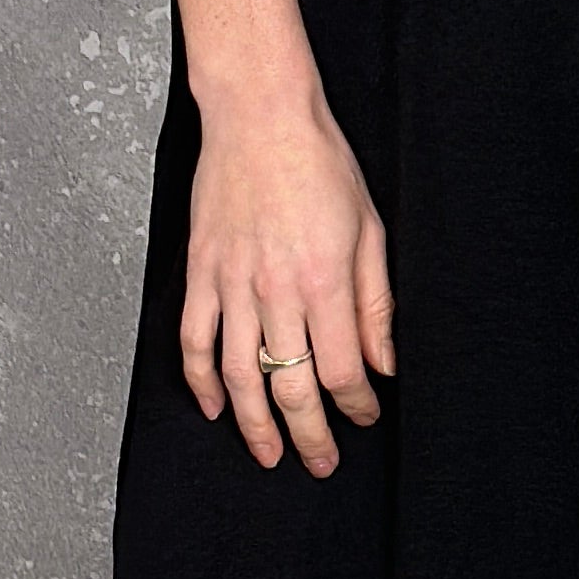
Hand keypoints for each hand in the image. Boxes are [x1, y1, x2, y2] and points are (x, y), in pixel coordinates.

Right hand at [181, 80, 396, 475]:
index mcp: (324, 281)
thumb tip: (384, 361)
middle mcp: (275, 291)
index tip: (365, 416)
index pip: (342, 370)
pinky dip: (201, 381)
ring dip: (254, 425)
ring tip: (269, 453)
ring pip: (239, 377)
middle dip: (309, 435)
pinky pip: (194, 340)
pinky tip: (214, 407)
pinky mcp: (200, 272)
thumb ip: (375, 303)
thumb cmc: (320, 163)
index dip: (355, 406)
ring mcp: (231, 284)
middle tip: (320, 463)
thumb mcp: (369, 230)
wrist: (259, 115)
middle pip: (291, 387)